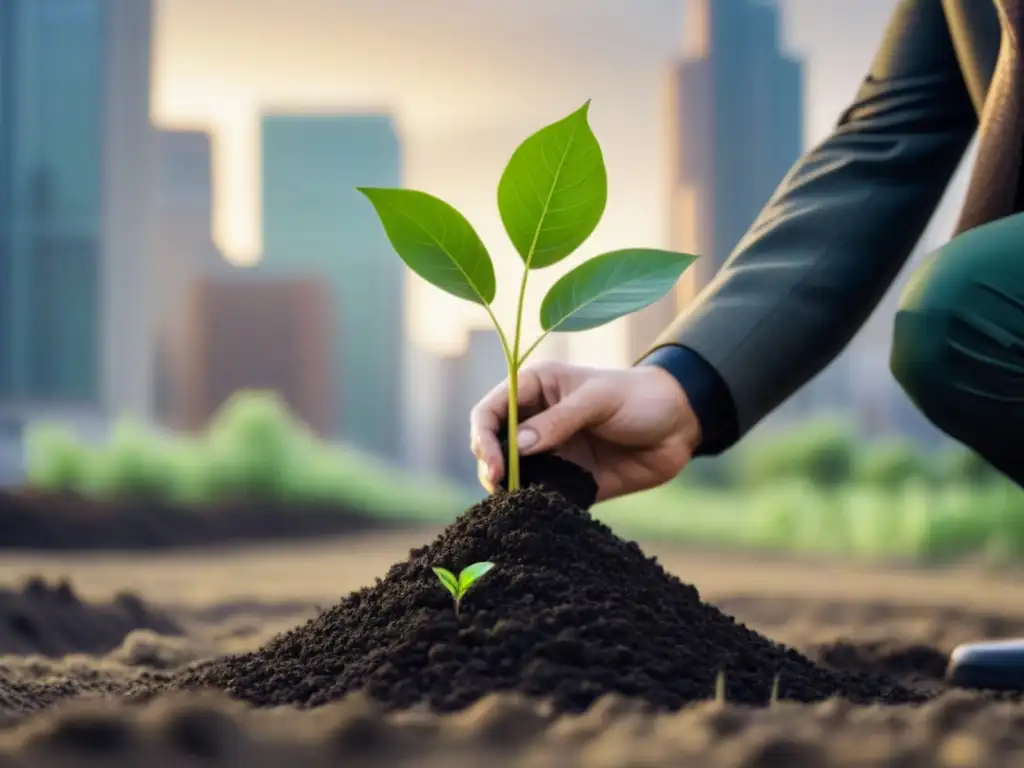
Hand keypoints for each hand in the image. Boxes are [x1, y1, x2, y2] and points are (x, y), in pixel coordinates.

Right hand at [469, 362, 701, 501]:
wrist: (680, 426)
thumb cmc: (639, 398)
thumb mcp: (599, 399)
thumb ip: (560, 421)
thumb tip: (517, 446)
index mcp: (535, 389)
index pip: (490, 410)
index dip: (483, 436)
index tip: (496, 463)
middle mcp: (535, 421)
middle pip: (492, 445)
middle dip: (490, 465)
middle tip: (501, 484)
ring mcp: (549, 452)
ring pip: (511, 474)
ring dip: (507, 488)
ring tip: (514, 501)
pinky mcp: (567, 480)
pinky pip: (539, 495)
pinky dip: (532, 505)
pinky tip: (535, 512)